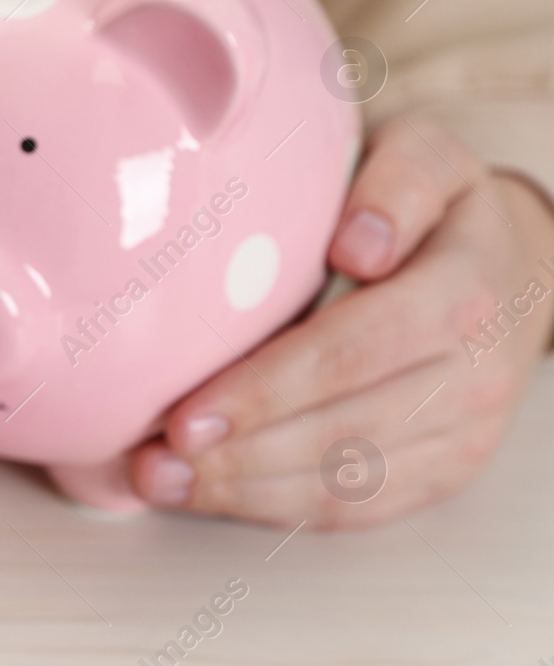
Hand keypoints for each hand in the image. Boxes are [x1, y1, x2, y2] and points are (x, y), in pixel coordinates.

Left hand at [130, 114, 553, 527]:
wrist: (515, 268)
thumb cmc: (438, 207)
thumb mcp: (426, 157)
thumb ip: (394, 184)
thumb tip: (358, 244)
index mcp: (462, 295)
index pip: (351, 354)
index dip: (265, 391)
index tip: (186, 414)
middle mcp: (472, 378)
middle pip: (339, 431)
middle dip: (236, 453)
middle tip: (150, 458)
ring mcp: (462, 436)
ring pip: (344, 484)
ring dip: (243, 491)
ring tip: (159, 480)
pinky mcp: (443, 472)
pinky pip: (358, 508)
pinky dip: (276, 506)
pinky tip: (208, 493)